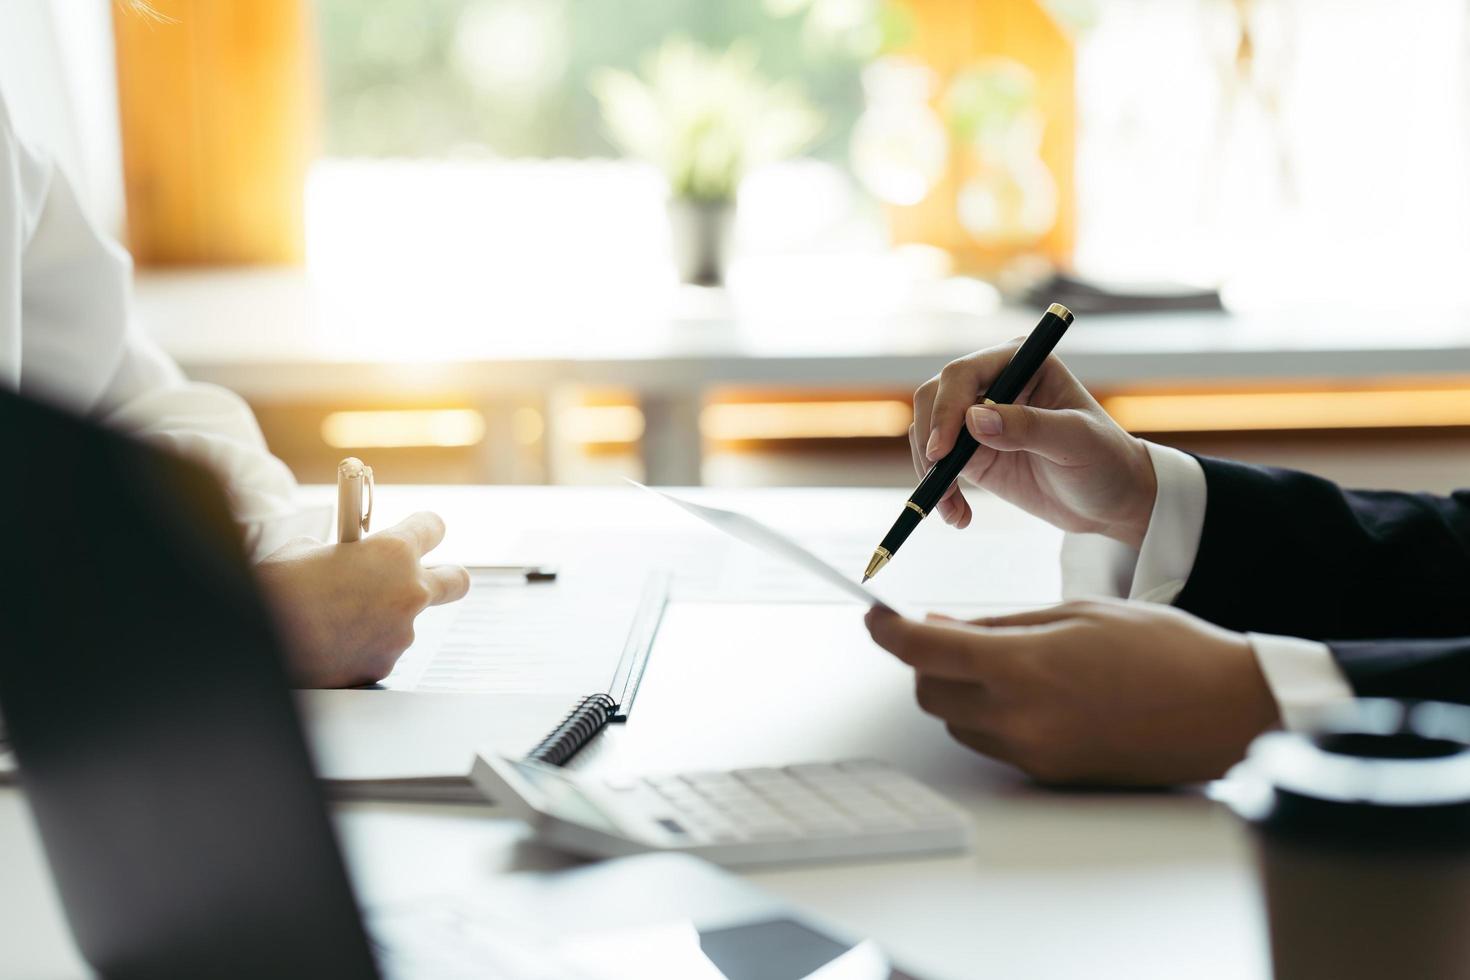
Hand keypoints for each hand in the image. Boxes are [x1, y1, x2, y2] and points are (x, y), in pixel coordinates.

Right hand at [255, 512, 470, 687]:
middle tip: (424, 580)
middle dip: (447, 577)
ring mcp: (402, 632)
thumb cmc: (280, 587)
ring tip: (336, 620)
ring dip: (383, 619)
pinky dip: (361, 648)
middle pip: (456, 580)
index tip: (417, 531)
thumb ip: (343, 553)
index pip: (433, 527)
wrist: (263, 638)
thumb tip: (346, 561)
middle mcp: (410, 591)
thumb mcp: (310, 550)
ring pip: (406, 622)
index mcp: (394, 551)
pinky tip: (330, 645)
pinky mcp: (385, 664)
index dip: (423, 529)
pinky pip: (380, 651)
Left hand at [865, 599, 1277, 785]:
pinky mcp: (1051, 774)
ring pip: (958, 722)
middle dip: (926, 660)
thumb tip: (940, 626)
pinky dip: (992, 714)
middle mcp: (1020, 717)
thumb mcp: (1076, 613)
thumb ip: (1000, 622)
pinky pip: (994, 743)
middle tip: (947, 629)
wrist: (1229, 710)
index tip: (875, 616)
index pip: (923, 651)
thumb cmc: (1165, 648)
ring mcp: (1034, 753)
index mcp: (1023, 666)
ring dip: (959, 690)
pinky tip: (1029, 689)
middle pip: (930, 692)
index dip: (888, 631)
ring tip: (1003, 658)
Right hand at [911, 342, 1156, 547]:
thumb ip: (1028, 426)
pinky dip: (939, 490)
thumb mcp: (1076, 442)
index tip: (942, 451)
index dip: (946, 409)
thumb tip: (973, 419)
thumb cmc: (1107, 461)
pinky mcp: (973, 452)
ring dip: (930, 470)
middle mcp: (995, 383)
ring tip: (952, 508)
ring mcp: (980, 418)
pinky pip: (939, 464)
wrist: (1110, 501)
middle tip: (940, 482)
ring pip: (928, 431)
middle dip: (931, 440)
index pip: (964, 373)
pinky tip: (958, 515)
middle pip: (935, 398)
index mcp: (1022, 363)